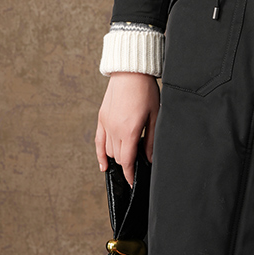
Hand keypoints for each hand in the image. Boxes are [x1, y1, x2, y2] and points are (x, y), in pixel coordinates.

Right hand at [95, 72, 159, 186]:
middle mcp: (114, 130)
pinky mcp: (101, 118)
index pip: (128, 161)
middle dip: (127, 165)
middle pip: (118, 158)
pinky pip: (98, 142)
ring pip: (109, 151)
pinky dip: (100, 154)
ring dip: (118, 157)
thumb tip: (149, 158)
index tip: (134, 183)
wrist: (130, 71)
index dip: (131, 175)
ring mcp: (106, 124)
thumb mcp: (155, 115)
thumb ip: (151, 139)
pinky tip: (104, 165)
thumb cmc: (145, 90)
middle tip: (137, 167)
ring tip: (129, 156)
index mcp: (129, 131)